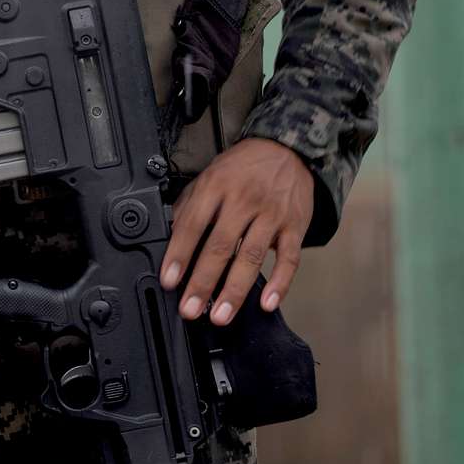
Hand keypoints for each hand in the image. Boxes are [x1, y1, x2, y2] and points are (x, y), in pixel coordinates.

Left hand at [159, 138, 313, 326]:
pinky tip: (266, 303)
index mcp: (217, 186)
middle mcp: (244, 200)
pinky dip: (280, 284)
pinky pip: (289, 259)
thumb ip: (190, 205)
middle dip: (203, 281)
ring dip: (235, 290)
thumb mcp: (210, 175)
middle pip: (221, 245)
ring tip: (221, 314)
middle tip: (190, 308)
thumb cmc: (243, 167)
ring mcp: (271, 214)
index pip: (193, 224)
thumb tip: (169, 236)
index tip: (169, 280)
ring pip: (252, 256)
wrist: (286, 149)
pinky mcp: (294, 226)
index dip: (179, 254)